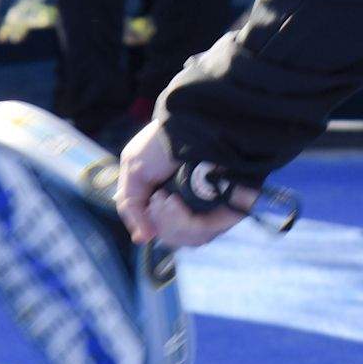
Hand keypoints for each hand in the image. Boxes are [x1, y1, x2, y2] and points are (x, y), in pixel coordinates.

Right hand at [113, 120, 254, 249]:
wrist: (188, 124)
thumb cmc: (161, 143)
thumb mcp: (134, 171)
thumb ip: (132, 207)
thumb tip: (142, 239)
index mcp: (174, 197)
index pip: (166, 229)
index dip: (155, 224)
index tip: (153, 201)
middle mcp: (196, 205)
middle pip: (177, 237)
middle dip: (162, 222)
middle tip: (160, 197)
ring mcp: (213, 208)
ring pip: (191, 239)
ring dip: (172, 223)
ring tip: (169, 198)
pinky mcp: (230, 208)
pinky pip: (206, 233)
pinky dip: (186, 223)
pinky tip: (177, 202)